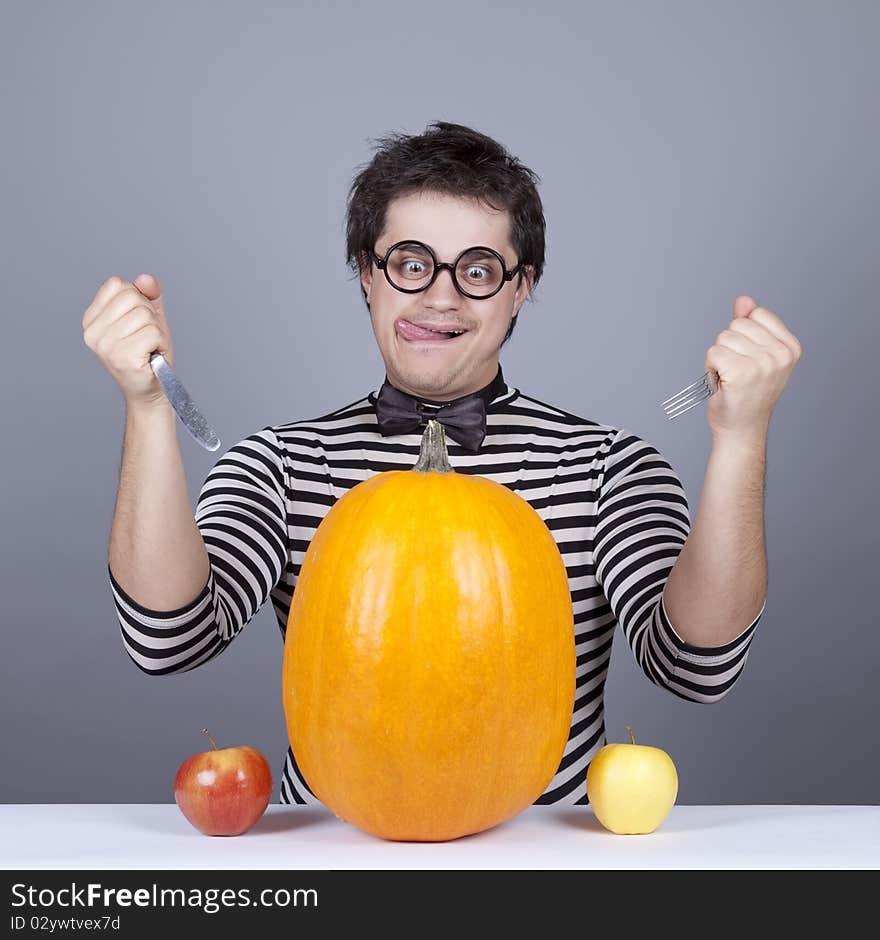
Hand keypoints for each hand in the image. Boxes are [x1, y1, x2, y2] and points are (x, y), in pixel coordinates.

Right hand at [82, 273, 173, 408]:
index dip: (138, 298)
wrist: (151, 389)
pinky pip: (153, 332)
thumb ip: (148, 294)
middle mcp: (93, 332)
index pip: (117, 284)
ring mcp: (105, 345)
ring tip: (149, 347)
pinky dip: (160, 342)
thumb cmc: (148, 353)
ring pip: (145, 314)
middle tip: (146, 337)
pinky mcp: (122, 356)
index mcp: (91, 319)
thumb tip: (146, 279)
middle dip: (149, 315)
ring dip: (156, 330)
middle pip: (133, 297)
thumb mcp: (149, 317)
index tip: (137, 322)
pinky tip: (152, 355)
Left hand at [705, 296, 802, 439]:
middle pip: (737, 324)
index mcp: (790, 347)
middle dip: (729, 346)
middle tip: (737, 373)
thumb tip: (743, 300)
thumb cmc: (746, 393)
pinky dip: (710, 368)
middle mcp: (781, 354)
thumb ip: (750, 325)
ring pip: (723, 337)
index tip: (749, 359)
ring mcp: (763, 363)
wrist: (741, 429)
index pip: (756, 313)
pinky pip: (713, 352)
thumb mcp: (755, 355)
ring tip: (730, 379)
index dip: (743, 334)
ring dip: (719, 358)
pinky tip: (721, 384)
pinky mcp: (741, 372)